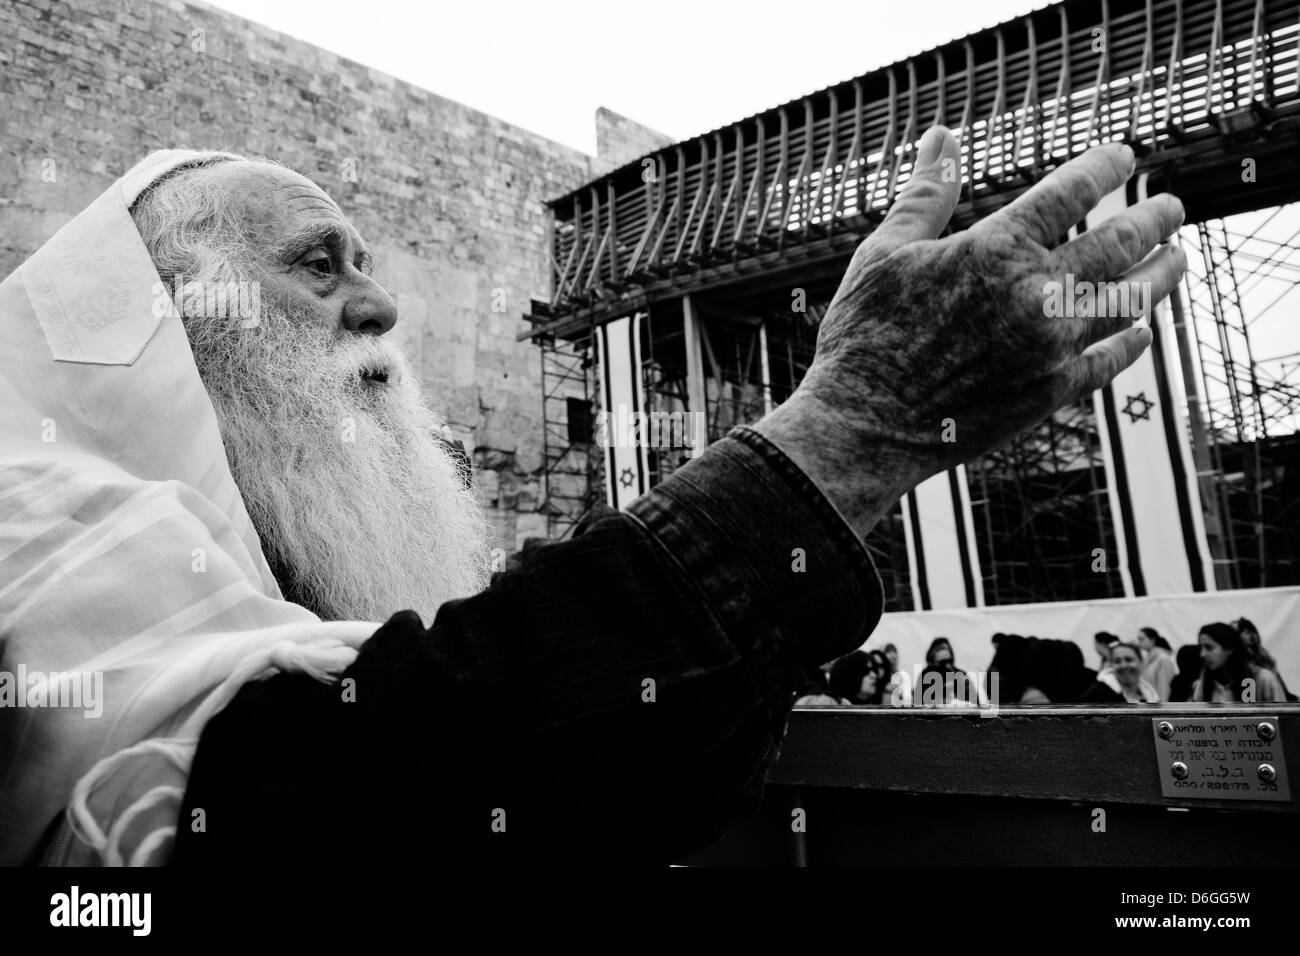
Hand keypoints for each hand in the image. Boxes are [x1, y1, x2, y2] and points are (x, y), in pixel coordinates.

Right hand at [755, 126, 1186, 536]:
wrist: (864, 426)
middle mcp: (1037, 292)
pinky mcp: (1052, 391)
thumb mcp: (884, 253)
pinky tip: (1142, 330)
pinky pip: (1109, 359)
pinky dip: (1132, 340)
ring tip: (1176, 259)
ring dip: (1160, 274)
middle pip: (1120, 241)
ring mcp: (1051, 345)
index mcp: (996, 247)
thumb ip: (925, 194)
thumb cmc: (863, 334)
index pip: (1072, 189)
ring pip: (1131, 299)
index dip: (1105, 166)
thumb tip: (942, 136)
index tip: (1123, 156)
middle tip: (1173, 207)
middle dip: (1155, 218)